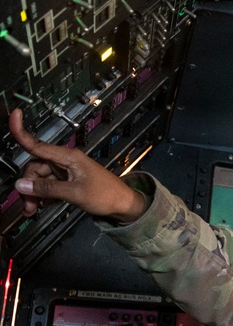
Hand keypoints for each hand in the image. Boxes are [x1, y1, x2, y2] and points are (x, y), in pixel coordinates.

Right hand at [8, 108, 146, 222]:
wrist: (124, 205)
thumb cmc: (105, 195)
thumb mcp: (75, 193)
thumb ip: (47, 189)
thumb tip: (21, 185)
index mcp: (68, 157)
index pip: (38, 144)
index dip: (22, 131)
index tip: (14, 115)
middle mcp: (65, 161)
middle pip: (35, 167)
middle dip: (29, 185)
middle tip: (28, 205)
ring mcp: (66, 171)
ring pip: (40, 179)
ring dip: (34, 194)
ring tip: (31, 210)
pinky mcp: (68, 181)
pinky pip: (49, 185)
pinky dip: (43, 195)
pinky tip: (41, 207)